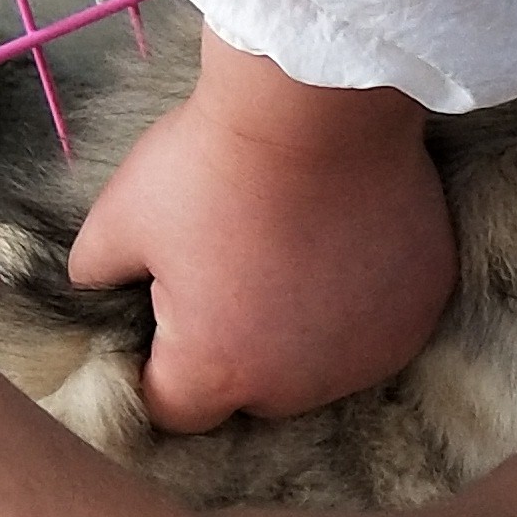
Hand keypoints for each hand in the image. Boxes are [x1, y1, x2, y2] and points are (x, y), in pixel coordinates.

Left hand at [68, 22, 455, 428]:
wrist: (320, 106)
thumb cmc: (212, 167)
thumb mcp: (119, 217)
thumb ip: (98, 272)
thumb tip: (97, 287)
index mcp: (217, 370)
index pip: (175, 410)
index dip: (160, 368)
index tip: (165, 318)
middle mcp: (300, 383)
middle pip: (257, 395)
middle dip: (238, 352)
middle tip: (230, 276)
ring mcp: (371, 351)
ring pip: (325, 365)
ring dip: (306, 333)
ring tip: (293, 258)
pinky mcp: (419, 312)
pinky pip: (381, 325)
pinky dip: (362, 300)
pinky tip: (346, 246)